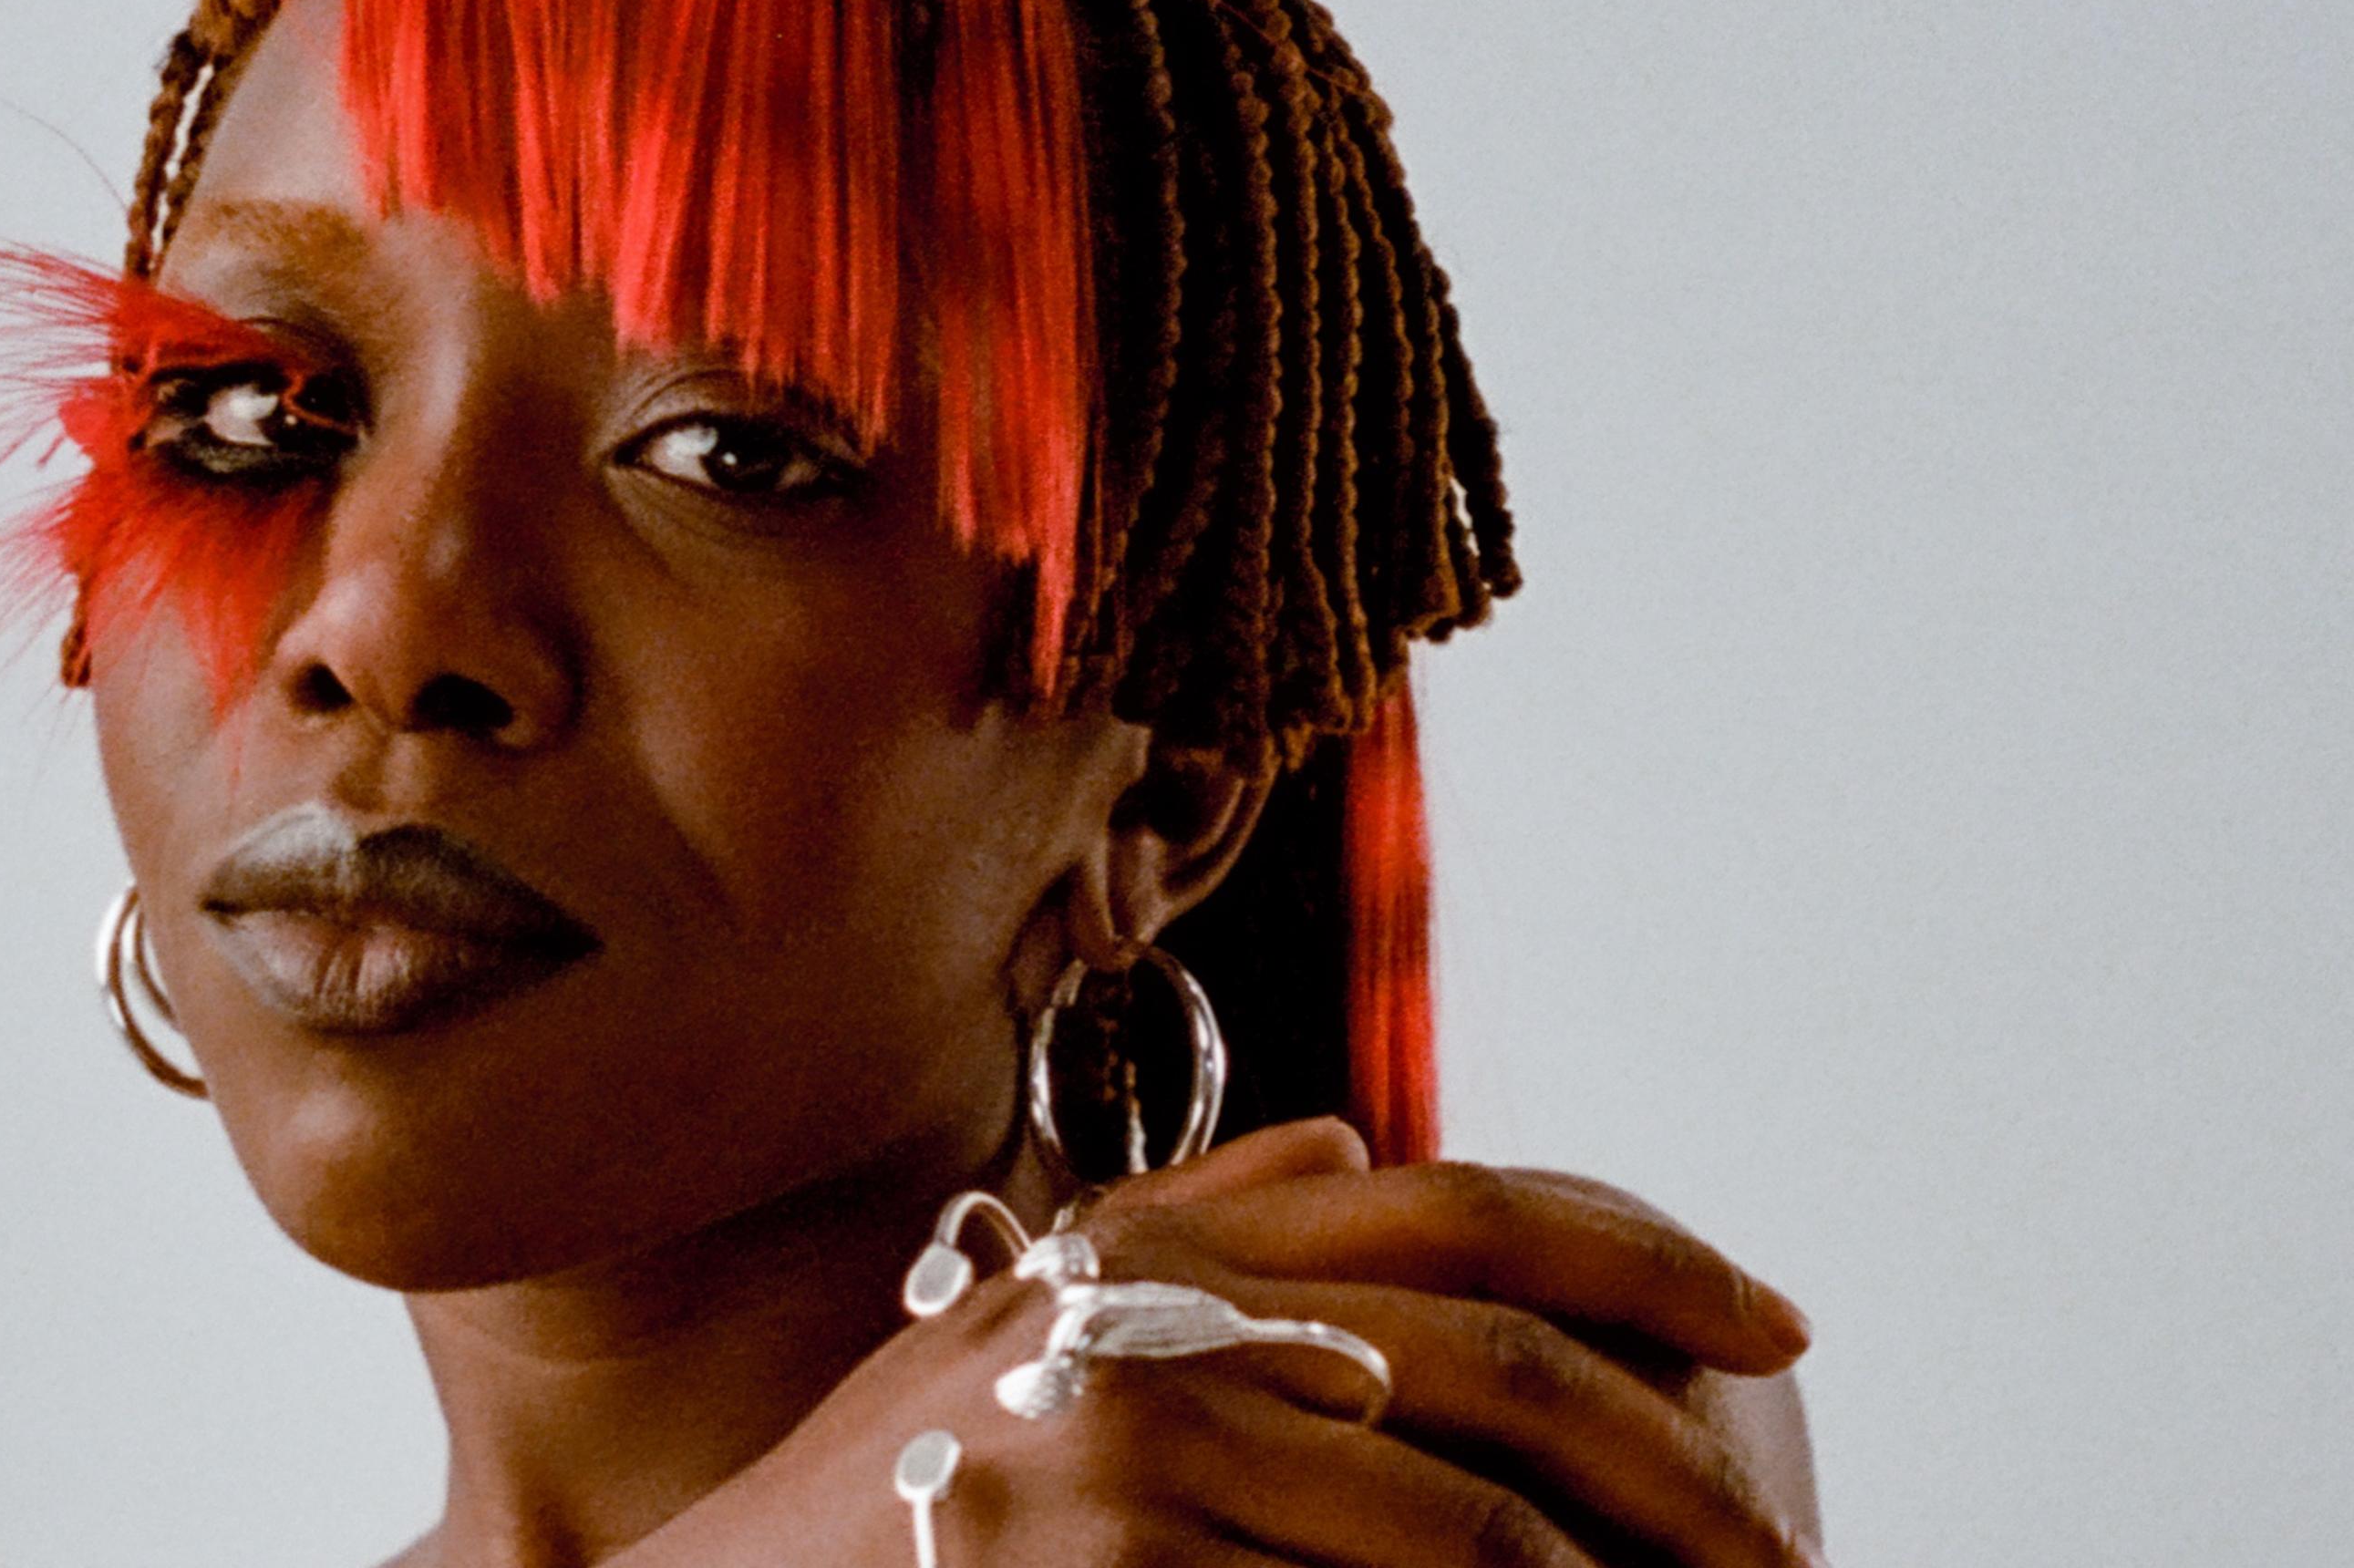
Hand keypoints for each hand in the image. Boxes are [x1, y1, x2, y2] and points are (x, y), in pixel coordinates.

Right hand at [622, 1121, 1819, 1565]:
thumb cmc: (884, 1496)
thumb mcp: (1024, 1327)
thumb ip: (1193, 1236)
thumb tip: (1344, 1143)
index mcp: (1161, 1236)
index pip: (1462, 1206)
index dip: (1648, 1255)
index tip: (1780, 1328)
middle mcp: (1151, 1309)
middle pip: (1499, 1368)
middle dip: (1679, 1475)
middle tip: (1784, 1558)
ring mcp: (1119, 1441)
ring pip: (1462, 1526)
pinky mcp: (1097, 1557)